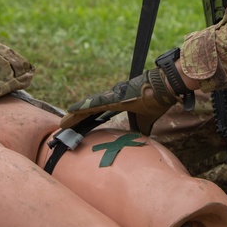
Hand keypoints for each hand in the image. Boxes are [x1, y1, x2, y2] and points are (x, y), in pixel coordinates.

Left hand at [61, 67, 180, 135]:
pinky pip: (94, 104)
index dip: (85, 118)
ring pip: (88, 107)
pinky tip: (70, 111)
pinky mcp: (113, 97)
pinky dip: (81, 108)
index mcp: (117, 102)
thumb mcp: (147, 119)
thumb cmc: (156, 99)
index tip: (75, 126)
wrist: (164, 86)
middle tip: (63, 127)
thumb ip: (140, 128)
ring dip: (74, 116)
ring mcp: (111, 96)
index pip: (97, 112)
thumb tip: (140, 139)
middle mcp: (111, 97)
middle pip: (89, 109)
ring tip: (62, 123)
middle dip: (76, 118)